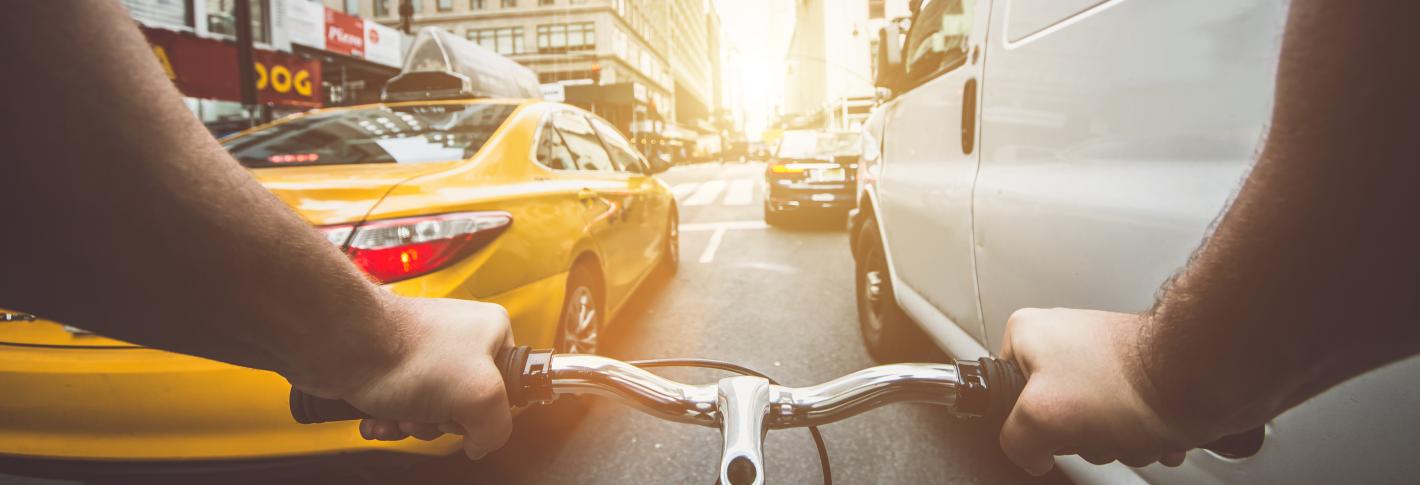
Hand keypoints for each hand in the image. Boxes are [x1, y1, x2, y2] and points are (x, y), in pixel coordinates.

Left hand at [295, 296, 514, 458]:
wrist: (342, 344)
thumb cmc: (405, 353)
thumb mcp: (480, 396)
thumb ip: (497, 428)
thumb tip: (481, 443)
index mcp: (491, 332)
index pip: (510, 385)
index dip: (489, 409)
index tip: (471, 411)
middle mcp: (459, 338)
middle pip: (467, 404)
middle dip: (443, 422)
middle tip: (431, 414)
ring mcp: (424, 352)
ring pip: (432, 410)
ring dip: (414, 424)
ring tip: (400, 414)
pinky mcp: (393, 366)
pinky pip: (402, 406)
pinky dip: (390, 420)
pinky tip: (380, 416)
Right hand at [998, 308, 1206, 474]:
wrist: (1201, 379)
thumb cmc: (1131, 382)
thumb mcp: (1041, 417)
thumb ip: (1015, 440)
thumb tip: (1029, 453)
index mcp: (1029, 334)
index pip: (1003, 394)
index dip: (1027, 420)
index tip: (1050, 422)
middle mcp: (1065, 339)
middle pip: (1052, 414)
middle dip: (1081, 436)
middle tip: (1094, 426)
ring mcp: (1103, 358)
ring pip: (1091, 424)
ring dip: (1113, 440)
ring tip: (1128, 426)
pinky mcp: (1136, 376)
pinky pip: (1124, 421)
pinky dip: (1139, 434)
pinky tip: (1150, 428)